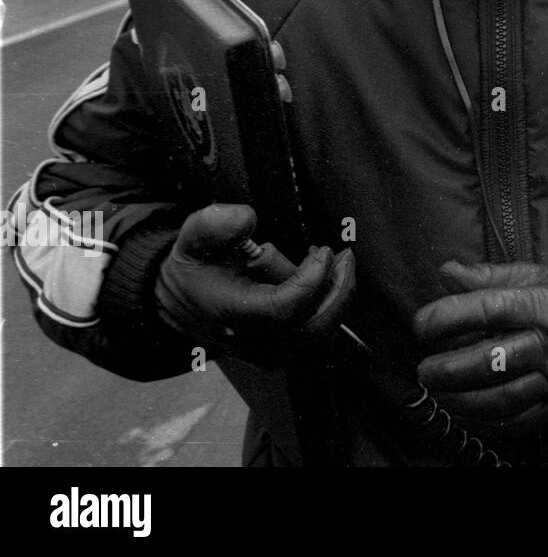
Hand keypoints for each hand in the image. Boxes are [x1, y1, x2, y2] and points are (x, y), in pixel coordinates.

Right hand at [155, 204, 354, 363]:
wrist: (177, 303)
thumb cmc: (193, 269)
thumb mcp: (193, 238)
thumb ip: (215, 224)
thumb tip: (248, 219)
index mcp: (235, 316)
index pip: (288, 307)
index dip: (314, 278)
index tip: (324, 249)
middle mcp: (254, 342)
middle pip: (315, 327)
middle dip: (337, 289)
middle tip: (344, 257)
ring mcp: (268, 354)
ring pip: (320, 334)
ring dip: (334, 298)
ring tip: (334, 265)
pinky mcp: (278, 354)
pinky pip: (315, 336)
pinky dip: (326, 309)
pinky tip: (322, 280)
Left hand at [413, 261, 547, 433]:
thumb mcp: (532, 275)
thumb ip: (487, 276)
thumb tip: (445, 272)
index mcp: (543, 303)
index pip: (489, 309)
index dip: (448, 317)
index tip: (420, 325)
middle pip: (493, 360)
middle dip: (449, 369)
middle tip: (424, 369)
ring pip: (503, 397)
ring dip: (462, 400)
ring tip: (439, 392)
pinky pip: (519, 421)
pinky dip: (486, 422)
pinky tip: (464, 413)